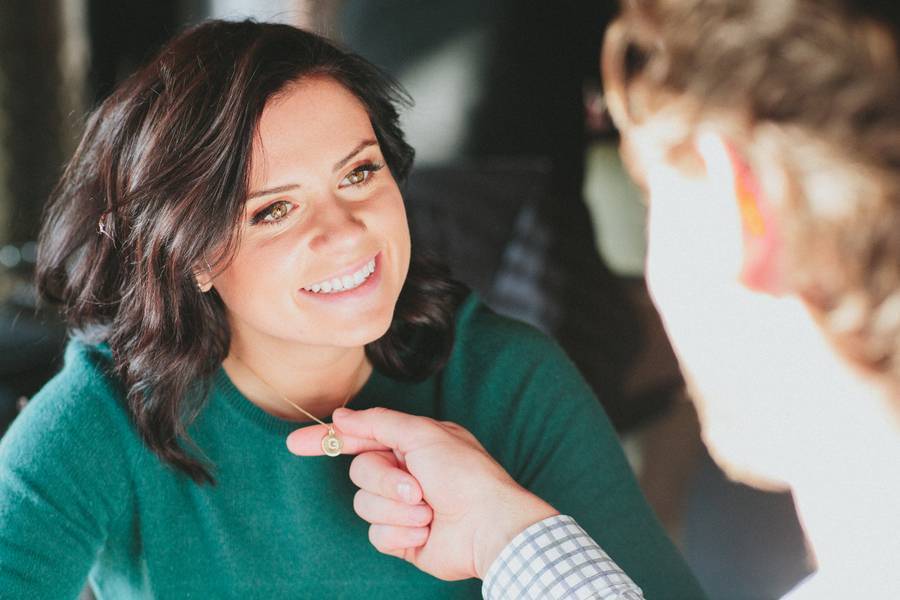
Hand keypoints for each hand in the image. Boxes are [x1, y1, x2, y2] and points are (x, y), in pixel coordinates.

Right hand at [286, 407, 557, 580]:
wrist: (488, 526)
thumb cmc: (465, 475)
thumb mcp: (423, 435)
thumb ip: (378, 422)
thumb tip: (343, 416)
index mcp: (411, 444)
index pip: (359, 437)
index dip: (327, 440)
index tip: (295, 443)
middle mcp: (405, 472)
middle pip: (360, 472)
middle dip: (386, 481)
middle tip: (417, 486)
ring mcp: (402, 506)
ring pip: (365, 505)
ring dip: (397, 509)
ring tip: (428, 509)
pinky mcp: (402, 537)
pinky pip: (377, 535)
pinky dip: (401, 532)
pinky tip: (427, 530)